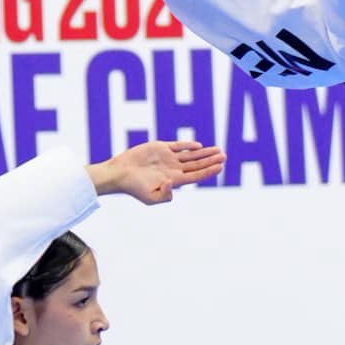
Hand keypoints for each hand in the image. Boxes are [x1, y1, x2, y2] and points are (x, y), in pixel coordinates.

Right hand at [89, 139, 225, 204]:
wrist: (120, 174)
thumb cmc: (134, 188)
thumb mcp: (150, 198)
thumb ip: (165, 194)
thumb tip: (173, 183)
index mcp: (174, 181)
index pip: (196, 176)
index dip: (209, 171)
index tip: (220, 166)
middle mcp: (174, 169)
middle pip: (197, 165)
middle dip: (211, 160)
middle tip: (224, 156)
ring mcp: (168, 158)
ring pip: (191, 155)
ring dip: (204, 153)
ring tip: (218, 150)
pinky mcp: (161, 148)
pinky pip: (178, 146)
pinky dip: (188, 145)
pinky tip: (198, 146)